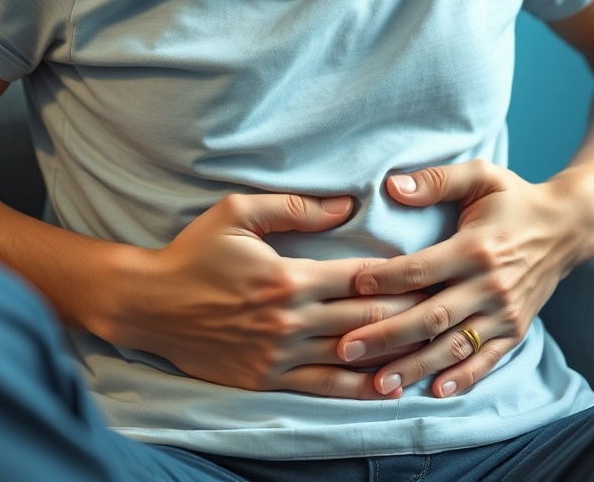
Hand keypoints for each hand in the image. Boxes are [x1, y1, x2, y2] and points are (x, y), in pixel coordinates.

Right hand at [104, 193, 423, 398]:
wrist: (148, 304)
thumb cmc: (193, 253)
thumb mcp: (237, 212)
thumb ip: (295, 208)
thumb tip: (347, 206)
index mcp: (289, 277)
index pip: (361, 278)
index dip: (401, 277)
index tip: (431, 273)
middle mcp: (290, 320)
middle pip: (366, 318)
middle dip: (410, 313)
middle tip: (445, 308)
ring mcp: (279, 355)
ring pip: (351, 356)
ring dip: (394, 353)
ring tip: (431, 348)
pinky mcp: (265, 379)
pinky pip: (323, 386)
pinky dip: (358, 387)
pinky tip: (387, 387)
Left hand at [337, 160, 593, 397]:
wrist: (569, 227)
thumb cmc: (515, 199)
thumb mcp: (482, 175)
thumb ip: (437, 179)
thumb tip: (392, 185)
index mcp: (476, 248)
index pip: (420, 270)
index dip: (383, 280)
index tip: (350, 288)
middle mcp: (491, 284)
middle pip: (431, 316)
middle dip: (386, 335)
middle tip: (345, 349)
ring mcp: (505, 312)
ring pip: (454, 345)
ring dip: (416, 366)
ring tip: (378, 384)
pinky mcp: (516, 329)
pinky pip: (487, 359)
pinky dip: (463, 378)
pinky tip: (435, 392)